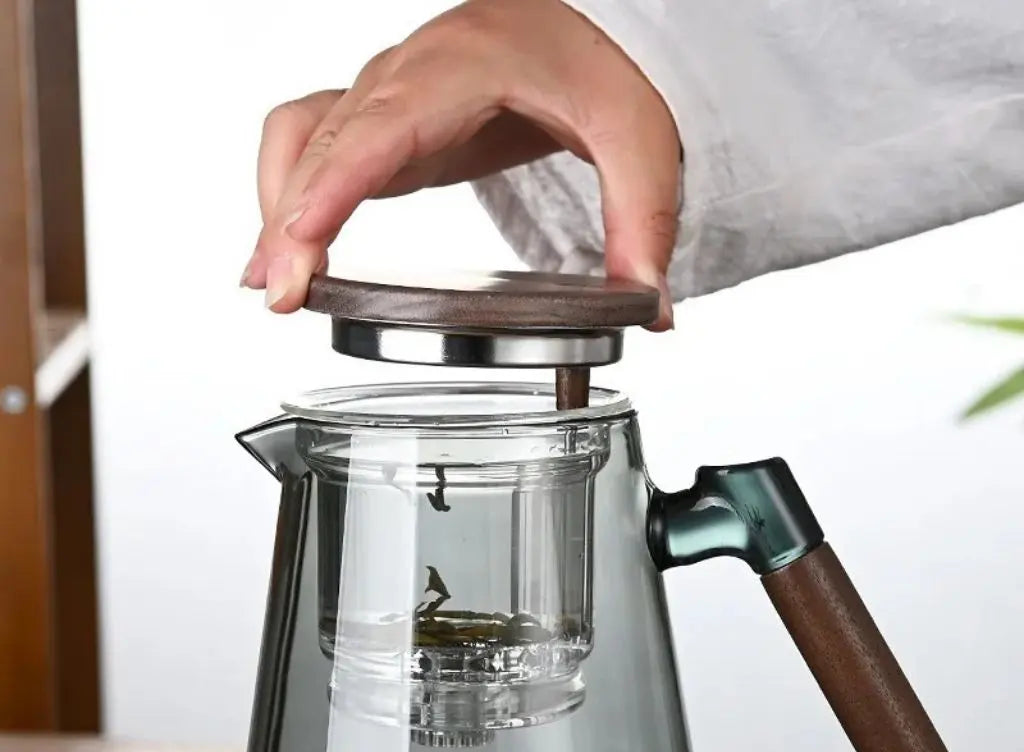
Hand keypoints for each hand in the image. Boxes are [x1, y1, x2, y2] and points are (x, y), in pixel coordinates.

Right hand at [242, 0, 680, 328]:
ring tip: (273, 284)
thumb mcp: (642, 141)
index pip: (381, 126)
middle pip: (325, 139)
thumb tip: (648, 306)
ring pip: (304, 138)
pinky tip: (286, 249)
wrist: (590, 27)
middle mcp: (412, 74)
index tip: (298, 246)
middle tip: (282, 297)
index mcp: (467, 66)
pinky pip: (315, 144)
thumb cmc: (606, 67)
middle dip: (291, 219)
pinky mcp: (389, 123)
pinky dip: (289, 195)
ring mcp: (392, 96)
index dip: (331, 186)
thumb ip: (644, 223)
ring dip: (277, 207)